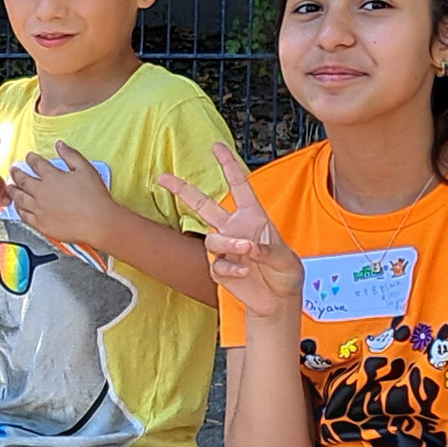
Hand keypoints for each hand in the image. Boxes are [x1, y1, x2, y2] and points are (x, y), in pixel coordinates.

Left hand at [4, 147, 122, 252]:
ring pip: (19, 198)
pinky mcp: (41, 225)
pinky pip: (24, 216)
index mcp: (52, 177)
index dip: (31, 159)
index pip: (36, 164)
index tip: (29, 157)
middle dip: (16, 173)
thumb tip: (59, 145)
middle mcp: (42, 193)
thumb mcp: (86, 169)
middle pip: (23, 180)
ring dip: (13, 191)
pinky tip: (18, 207)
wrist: (98, 222)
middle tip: (13, 170)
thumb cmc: (94, 197)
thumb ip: (70, 155)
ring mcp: (39, 209)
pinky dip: (19, 210)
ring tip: (10, 187)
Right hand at [156, 141, 294, 325]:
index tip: (216, 146)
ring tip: (247, 251)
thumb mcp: (286, 259)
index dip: (228, 164)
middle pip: (202, 204)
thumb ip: (268, 250)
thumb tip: (247, 246)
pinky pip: (216, 264)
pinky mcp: (219, 269)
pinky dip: (230, 267)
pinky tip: (243, 272)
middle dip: (181, 190)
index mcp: (252, 216)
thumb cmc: (286, 273)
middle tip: (162, 177)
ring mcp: (224, 248)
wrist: (278, 300)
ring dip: (228, 243)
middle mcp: (234, 228)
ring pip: (212, 239)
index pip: (238, 185)